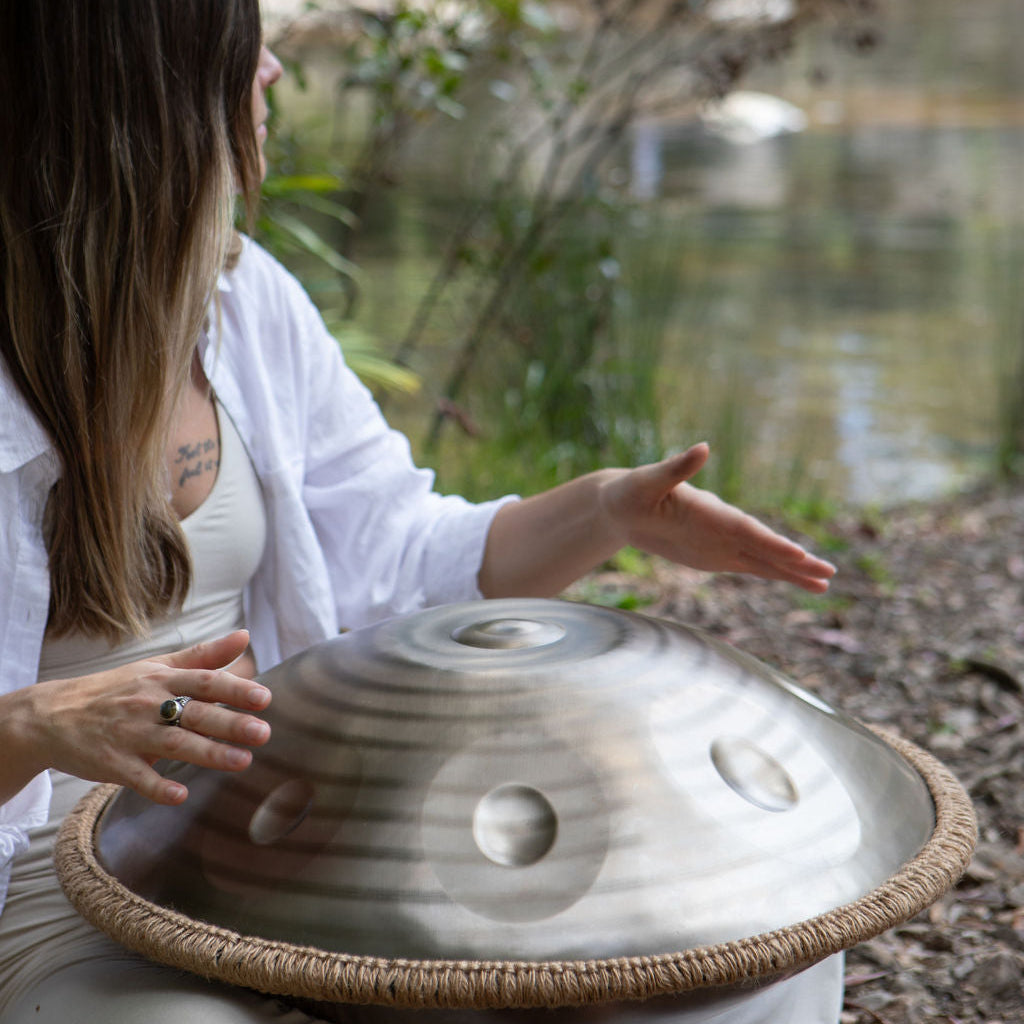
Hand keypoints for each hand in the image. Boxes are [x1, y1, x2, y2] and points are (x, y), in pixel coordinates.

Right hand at [20, 631, 270, 804]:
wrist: (49, 715)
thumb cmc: (115, 689)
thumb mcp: (156, 666)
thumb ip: (204, 656)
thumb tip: (245, 636)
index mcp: (161, 679)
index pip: (204, 681)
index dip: (235, 689)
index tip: (264, 698)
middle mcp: (147, 704)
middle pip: (194, 714)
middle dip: (230, 723)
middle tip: (263, 732)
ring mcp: (128, 734)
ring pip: (174, 744)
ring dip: (208, 754)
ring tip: (242, 761)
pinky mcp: (111, 763)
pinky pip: (137, 777)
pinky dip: (157, 786)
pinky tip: (180, 795)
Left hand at [599, 443, 836, 592]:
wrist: (621, 506)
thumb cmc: (631, 491)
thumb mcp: (649, 480)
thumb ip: (677, 468)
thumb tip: (702, 447)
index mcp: (710, 510)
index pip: (746, 529)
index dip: (771, 542)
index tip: (797, 555)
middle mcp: (723, 526)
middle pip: (765, 546)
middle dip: (795, 560)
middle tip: (828, 571)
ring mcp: (722, 542)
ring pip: (764, 560)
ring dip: (793, 572)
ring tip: (825, 583)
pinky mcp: (714, 556)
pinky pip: (749, 568)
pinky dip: (774, 575)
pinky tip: (799, 582)